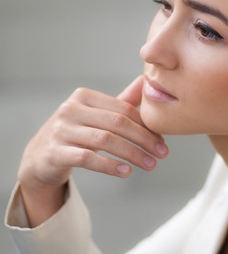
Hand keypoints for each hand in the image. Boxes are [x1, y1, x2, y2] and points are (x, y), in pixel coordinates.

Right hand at [18, 76, 167, 225]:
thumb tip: (147, 81)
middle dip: (144, 140)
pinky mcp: (55, 152)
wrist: (39, 158)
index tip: (162, 142)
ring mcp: (61, 130)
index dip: (146, 126)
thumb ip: (122, 102)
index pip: (124, 108)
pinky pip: (88, 158)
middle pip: (117, 123)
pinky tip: (126, 172)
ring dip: (132, 154)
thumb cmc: (76, 134)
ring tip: (150, 165)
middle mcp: (70, 109)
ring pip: (105, 140)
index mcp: (84, 96)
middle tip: (162, 155)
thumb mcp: (97, 115)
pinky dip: (110, 166)